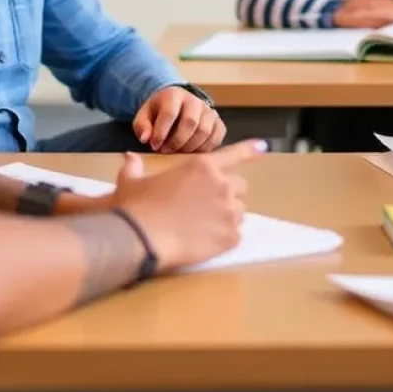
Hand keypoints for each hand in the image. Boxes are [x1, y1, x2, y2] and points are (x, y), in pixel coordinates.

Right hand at [117, 139, 267, 270]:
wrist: (141, 237)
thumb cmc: (136, 206)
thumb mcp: (131, 182)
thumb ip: (134, 168)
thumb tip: (128, 158)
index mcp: (202, 165)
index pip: (234, 154)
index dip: (250, 150)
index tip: (264, 148)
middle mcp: (222, 184)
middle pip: (239, 186)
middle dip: (227, 194)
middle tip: (207, 207)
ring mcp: (229, 210)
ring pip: (239, 212)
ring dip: (227, 217)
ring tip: (204, 228)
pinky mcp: (230, 236)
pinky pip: (236, 236)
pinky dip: (224, 239)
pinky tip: (204, 243)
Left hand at [133, 87, 225, 153]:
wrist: (176, 104)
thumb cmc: (158, 112)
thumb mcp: (144, 115)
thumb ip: (142, 126)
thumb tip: (146, 138)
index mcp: (174, 95)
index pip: (170, 113)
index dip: (161, 132)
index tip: (154, 145)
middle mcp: (195, 100)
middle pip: (190, 122)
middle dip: (177, 141)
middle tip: (166, 151)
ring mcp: (209, 110)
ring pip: (205, 131)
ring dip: (190, 147)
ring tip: (178, 152)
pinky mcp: (218, 122)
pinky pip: (217, 136)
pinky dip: (206, 148)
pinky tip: (193, 152)